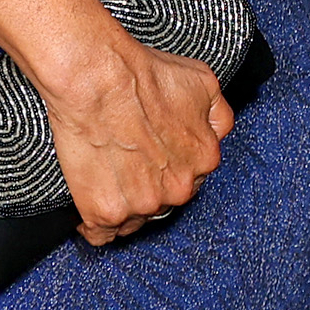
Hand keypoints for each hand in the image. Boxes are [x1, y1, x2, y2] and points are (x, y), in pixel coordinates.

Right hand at [35, 24, 233, 244]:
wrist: (96, 77)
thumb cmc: (142, 75)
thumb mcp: (202, 82)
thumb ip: (217, 115)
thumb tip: (214, 132)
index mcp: (204, 159)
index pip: (192, 174)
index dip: (170, 162)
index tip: (154, 154)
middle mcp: (178, 189)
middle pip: (165, 198)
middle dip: (150, 183)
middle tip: (128, 159)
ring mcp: (142, 206)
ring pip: (135, 217)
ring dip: (124, 202)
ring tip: (107, 173)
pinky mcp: (105, 213)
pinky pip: (101, 234)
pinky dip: (93, 222)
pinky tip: (91, 201)